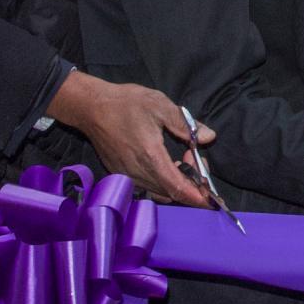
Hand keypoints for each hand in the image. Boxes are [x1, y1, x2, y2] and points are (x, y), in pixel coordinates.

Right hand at [47, 71, 211, 207]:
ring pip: (160, 191)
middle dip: (191, 182)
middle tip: (195, 156)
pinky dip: (163, 181)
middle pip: (172, 192)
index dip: (197, 196)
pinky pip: (147, 187)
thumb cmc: (126, 104)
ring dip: (177, 181)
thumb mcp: (161, 106)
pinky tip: (167, 162)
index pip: (178, 188)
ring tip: (183, 157)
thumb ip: (186, 125)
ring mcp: (127, 175)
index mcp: (151, 157)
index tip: (213, 199)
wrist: (91, 106)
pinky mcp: (120, 174)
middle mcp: (137, 172)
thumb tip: (208, 137)